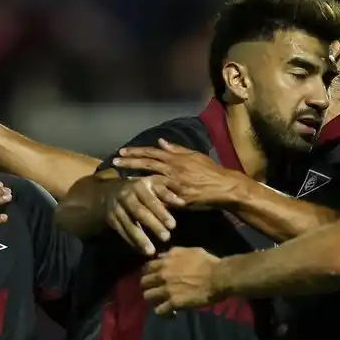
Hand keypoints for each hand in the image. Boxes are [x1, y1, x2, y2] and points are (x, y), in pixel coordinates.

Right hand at [105, 176, 185, 255]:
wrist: (109, 191)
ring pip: (128, 225)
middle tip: (166, 238)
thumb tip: (183, 203)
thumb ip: (168, 192)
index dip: (161, 213)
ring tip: (151, 251)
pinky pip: (122, 231)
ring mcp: (117, 208)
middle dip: (153, 225)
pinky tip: (141, 250)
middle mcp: (126, 196)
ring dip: (140, 239)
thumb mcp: (154, 183)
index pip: (151, 201)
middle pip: (139, 212)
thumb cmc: (140, 188)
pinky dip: (131, 242)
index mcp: (139, 186)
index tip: (173, 225)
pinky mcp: (111, 219)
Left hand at [112, 139, 244, 207]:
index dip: (136, 152)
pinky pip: (162, 197)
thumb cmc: (210, 171)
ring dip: (135, 178)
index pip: (152, 152)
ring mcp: (176, 184)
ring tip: (121, 178)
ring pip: (152, 179)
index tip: (121, 152)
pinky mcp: (180, 198)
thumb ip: (176, 149)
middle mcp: (174, 169)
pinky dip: (151, 196)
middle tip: (114, 162)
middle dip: (130, 162)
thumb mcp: (194, 156)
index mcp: (177, 158)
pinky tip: (139, 197)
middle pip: (148, 163)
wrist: (225, 187)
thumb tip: (161, 142)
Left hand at [141, 246, 223, 315]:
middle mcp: (163, 273)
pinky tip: (172, 313)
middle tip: (157, 291)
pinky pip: (160, 311)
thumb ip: (174, 253)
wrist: (219, 277)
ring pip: (148, 296)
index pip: (147, 267)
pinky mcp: (174, 302)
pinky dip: (164, 313)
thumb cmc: (208, 262)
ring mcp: (167, 288)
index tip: (155, 278)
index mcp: (167, 260)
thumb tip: (163, 256)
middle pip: (144, 282)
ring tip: (163, 303)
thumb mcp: (190, 251)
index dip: (150, 273)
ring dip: (154, 300)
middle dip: (149, 286)